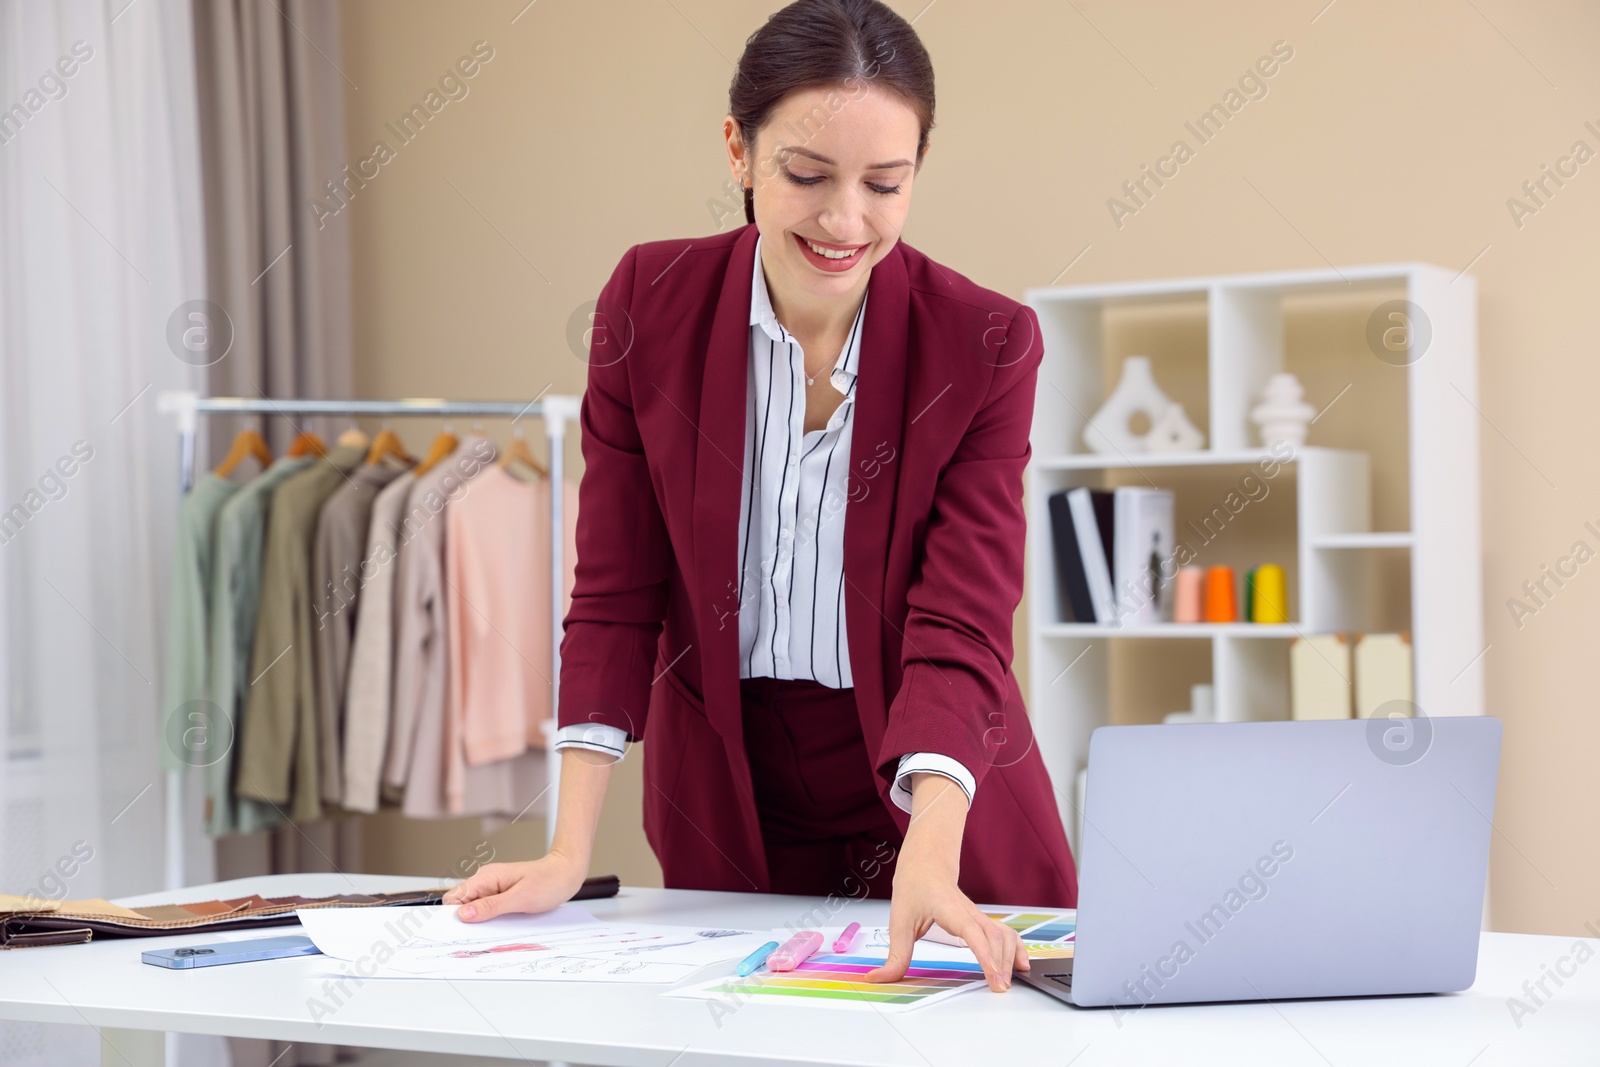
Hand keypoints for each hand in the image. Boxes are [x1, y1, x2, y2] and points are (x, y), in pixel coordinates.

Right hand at [441, 850, 586, 922]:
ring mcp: (493, 887)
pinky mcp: (501, 894)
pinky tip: (500, 925)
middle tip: (478, 936)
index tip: (457, 933)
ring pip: (474, 908)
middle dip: (466, 921)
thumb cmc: (549, 881)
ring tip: (492, 931)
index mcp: (486, 878)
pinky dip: (490, 918)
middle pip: (462, 904)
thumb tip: (463, 914)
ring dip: (479, 921)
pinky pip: (487, 908)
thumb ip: (490, 907)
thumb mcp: (520, 898)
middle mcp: (486, 880)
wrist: (566, 872)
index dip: (453, 915)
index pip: (454, 897)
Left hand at [862, 772, 1028, 991]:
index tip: (994, 974)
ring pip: (1004, 935)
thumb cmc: (914, 886)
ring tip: (1007, 982)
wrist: (926, 863)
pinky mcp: (982, 921)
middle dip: (1000, 963)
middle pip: (994, 937)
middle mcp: (969, 912)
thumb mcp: (899, 921)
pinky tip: (1021, 965)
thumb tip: (878, 978)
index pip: (973, 932)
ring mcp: (979, 916)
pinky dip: (1016, 949)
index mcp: (950, 909)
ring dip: (1009, 958)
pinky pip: (1006, 934)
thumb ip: (894, 955)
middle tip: (999, 989)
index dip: (985, 953)